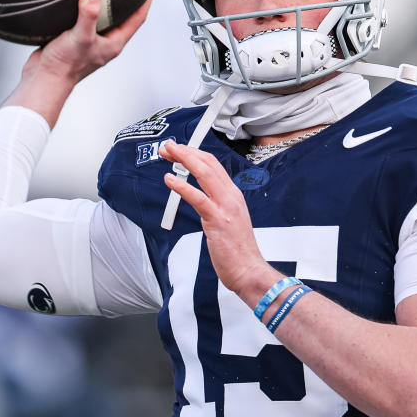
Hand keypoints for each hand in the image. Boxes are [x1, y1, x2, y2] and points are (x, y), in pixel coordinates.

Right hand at [23, 0, 151, 83]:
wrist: (44, 78)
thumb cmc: (65, 66)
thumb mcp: (81, 37)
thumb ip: (89, 15)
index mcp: (114, 43)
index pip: (137, 19)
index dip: (145, 2)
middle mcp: (104, 41)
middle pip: (122, 17)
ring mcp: (90, 40)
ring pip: (102, 17)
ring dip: (103, 2)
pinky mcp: (75, 37)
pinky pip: (84, 18)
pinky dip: (84, 6)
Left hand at [159, 142, 279, 301]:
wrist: (248, 270)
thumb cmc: (237, 250)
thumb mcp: (229, 220)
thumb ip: (218, 206)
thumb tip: (204, 198)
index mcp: (233, 195)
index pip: (213, 165)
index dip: (194, 154)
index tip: (179, 150)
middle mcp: (231, 196)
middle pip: (208, 164)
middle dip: (186, 151)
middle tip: (168, 146)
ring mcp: (226, 207)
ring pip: (204, 174)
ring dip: (184, 159)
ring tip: (168, 153)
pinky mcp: (217, 220)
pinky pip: (198, 198)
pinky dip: (182, 186)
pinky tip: (170, 180)